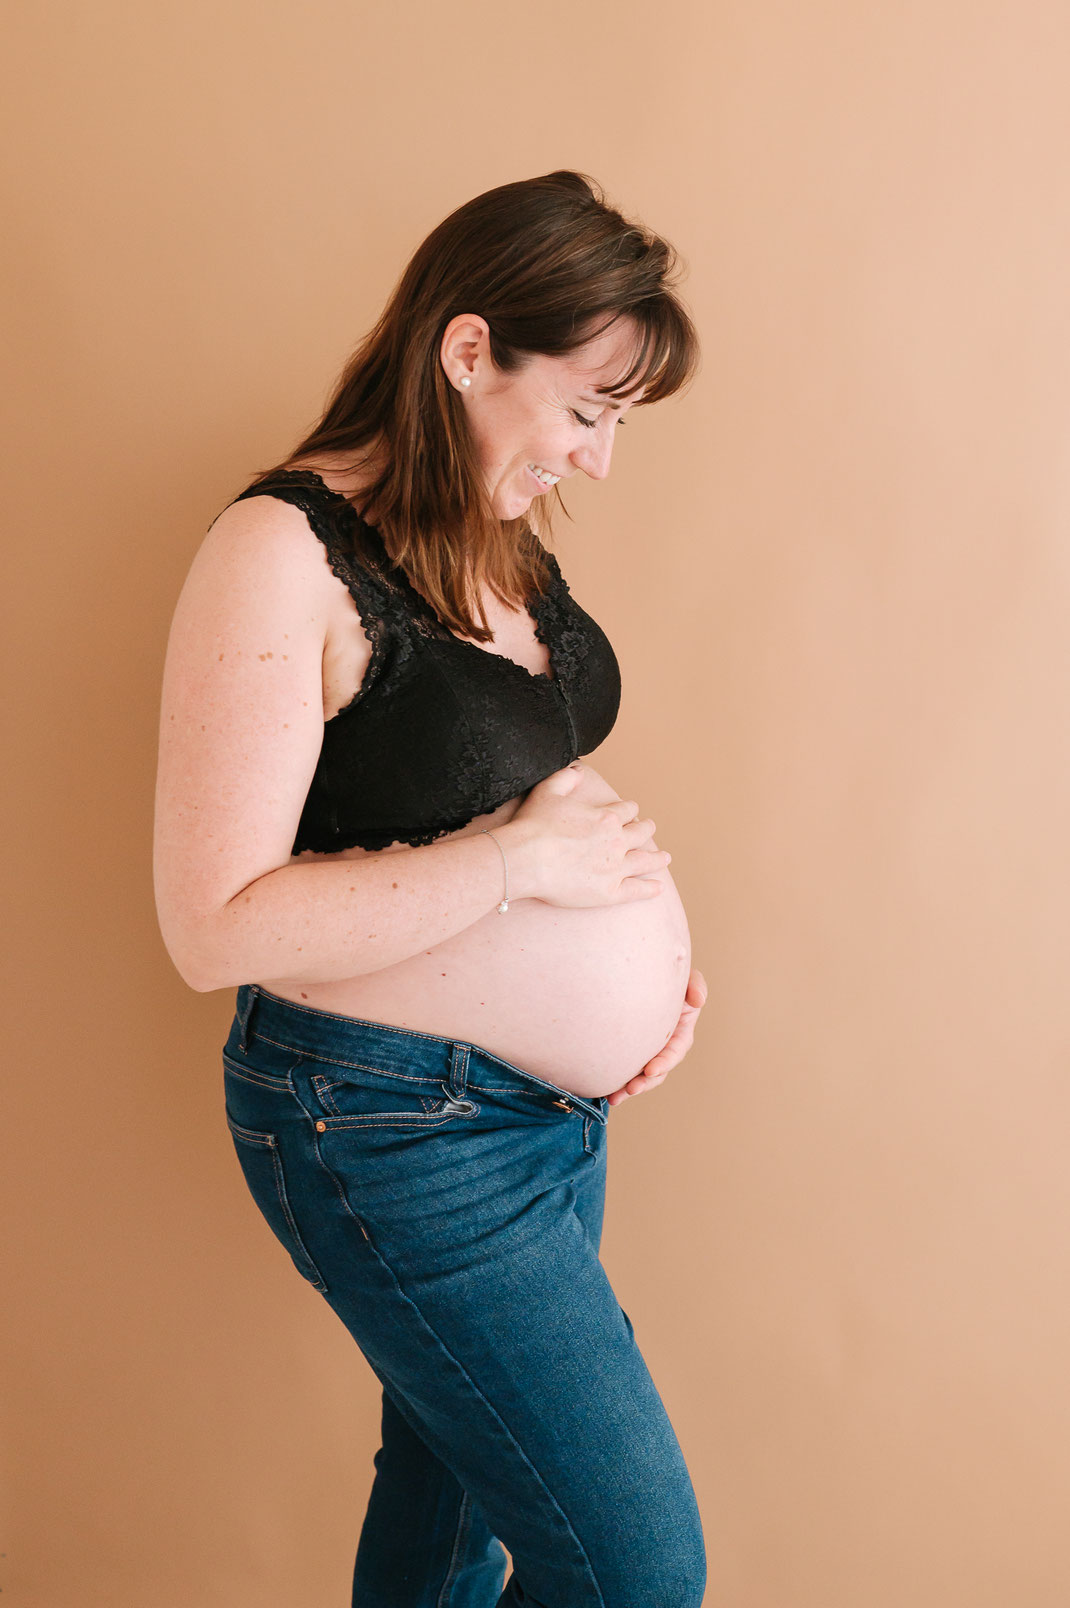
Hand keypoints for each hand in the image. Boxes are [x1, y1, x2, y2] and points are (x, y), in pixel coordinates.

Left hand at [605, 968, 707, 1107]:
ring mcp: (647, 1051)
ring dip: (629, 1089)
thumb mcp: (687, 977)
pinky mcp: (630, 1051)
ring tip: (614, 1098)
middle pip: (657, 1070)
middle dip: (645, 1083)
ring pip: (640, 1076)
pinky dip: (615, 1080)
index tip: (650, 1070)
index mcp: (680, 1032)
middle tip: (631, 1089)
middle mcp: (665, 1046)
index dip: (665, 1062)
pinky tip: (602, 1091)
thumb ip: (695, 985)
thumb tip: (699, 1000)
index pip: (675, 1050)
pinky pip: (624, 1068)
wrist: (643, 975)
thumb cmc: (667, 975)